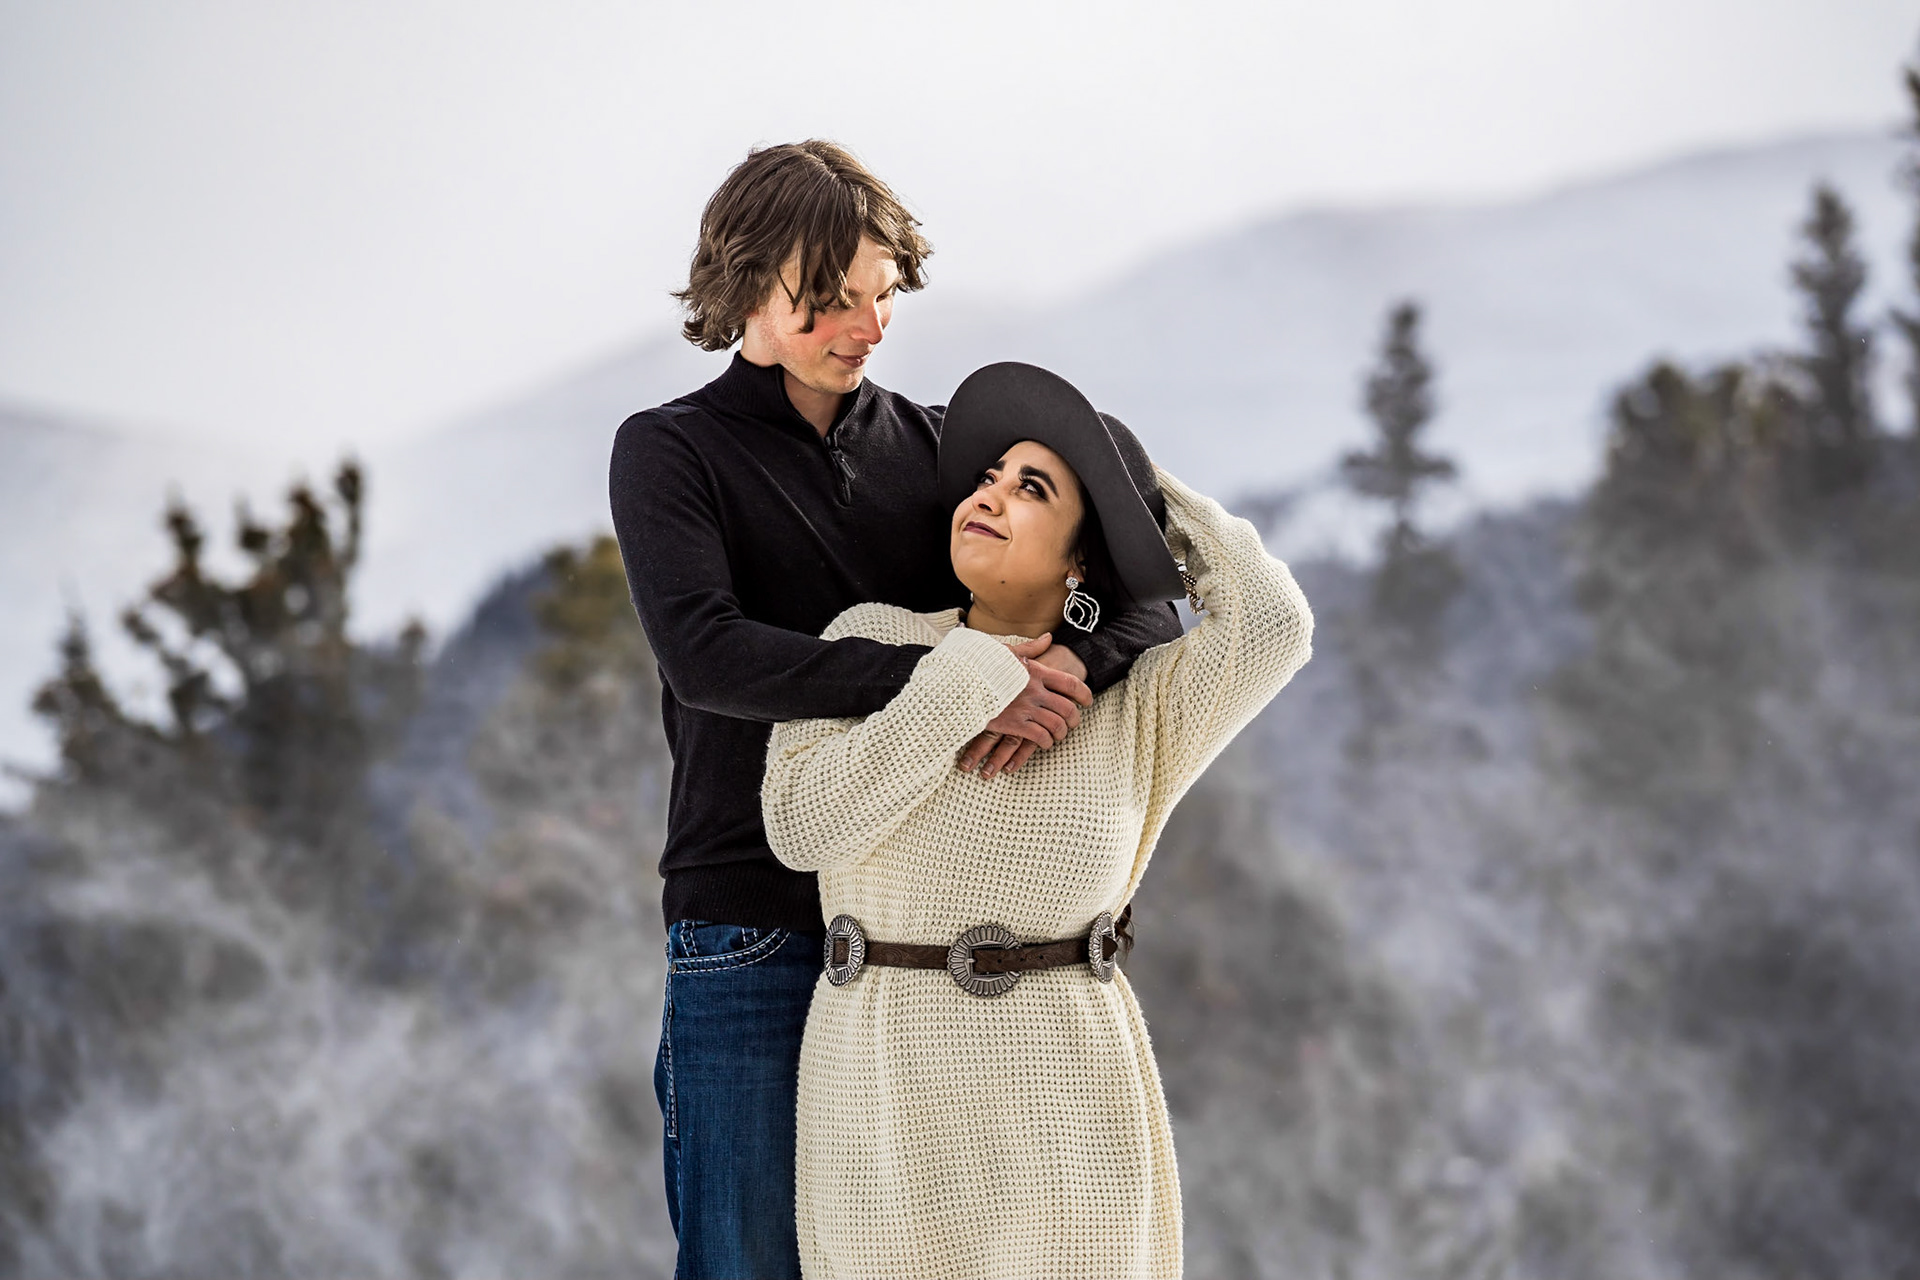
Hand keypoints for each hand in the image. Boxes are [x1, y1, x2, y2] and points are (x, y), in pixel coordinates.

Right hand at [958, 635, 1092, 778]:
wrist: (958, 683)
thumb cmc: (980, 666)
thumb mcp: (1006, 652)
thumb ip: (1030, 648)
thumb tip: (1049, 638)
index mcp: (1035, 672)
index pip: (1070, 683)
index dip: (1084, 694)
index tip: (1088, 701)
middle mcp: (1034, 691)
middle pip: (1067, 708)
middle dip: (1074, 719)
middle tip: (1073, 723)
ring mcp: (1025, 708)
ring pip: (1057, 725)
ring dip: (1061, 733)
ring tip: (1058, 735)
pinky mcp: (1014, 724)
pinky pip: (1040, 737)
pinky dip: (1046, 742)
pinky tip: (1043, 742)